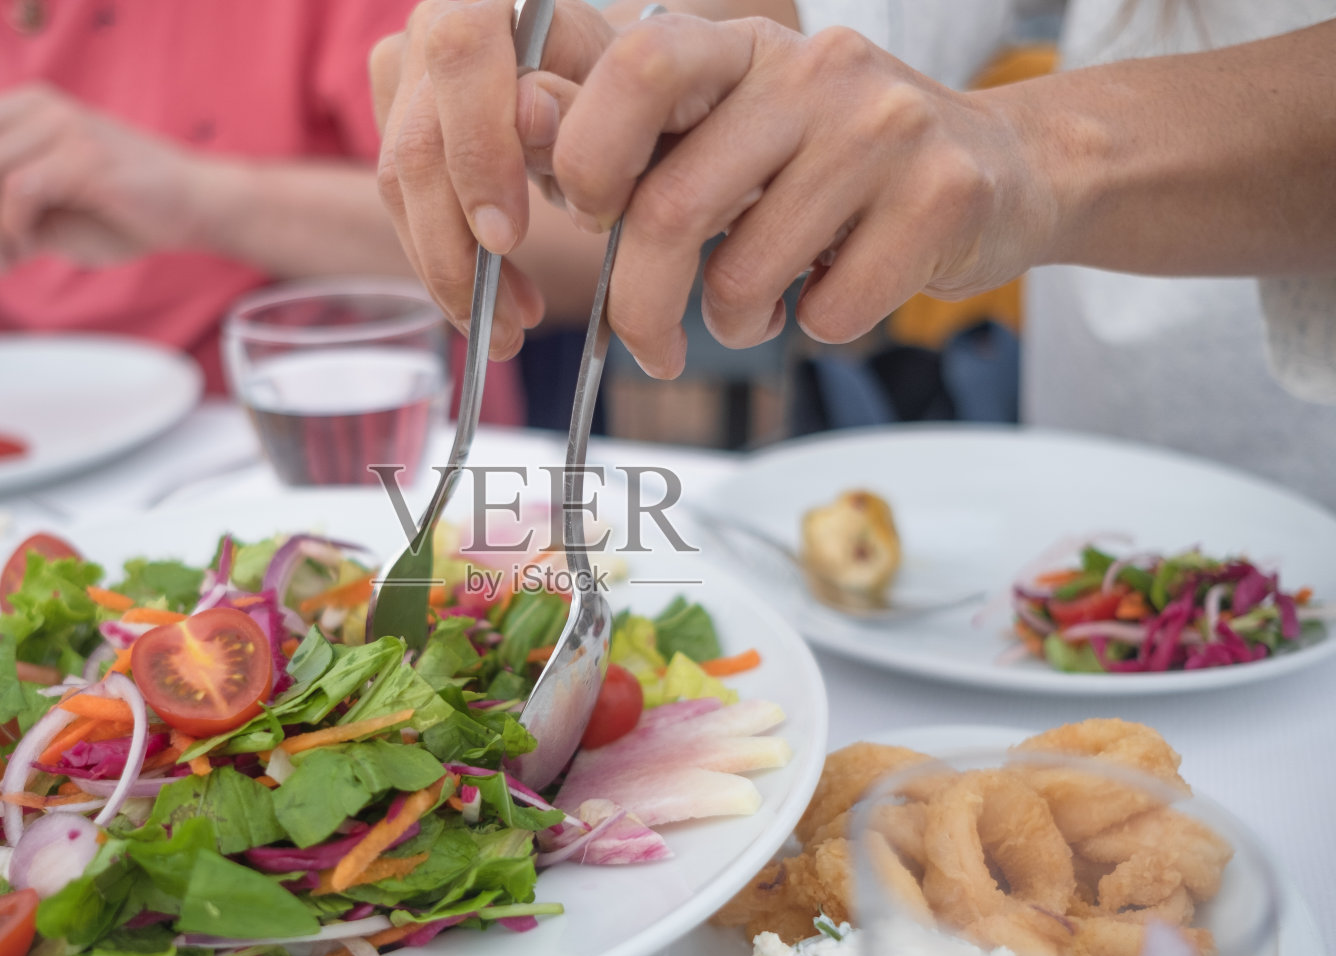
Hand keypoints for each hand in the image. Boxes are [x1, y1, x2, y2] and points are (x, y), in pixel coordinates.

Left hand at [0, 84, 210, 269]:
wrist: (198, 208)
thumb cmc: (126, 214)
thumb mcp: (45, 223)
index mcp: (23, 111)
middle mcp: (37, 107)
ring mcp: (62, 128)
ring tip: (4, 257)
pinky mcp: (85, 157)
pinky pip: (18, 189)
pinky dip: (10, 226)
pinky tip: (26, 247)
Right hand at [370, 0, 618, 361]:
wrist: (614, 90)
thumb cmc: (635, 96)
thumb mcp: (632, 104)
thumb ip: (585, 105)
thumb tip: (528, 112)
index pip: (462, 56)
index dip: (476, 150)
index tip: (506, 240)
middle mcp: (437, 23)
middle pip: (415, 143)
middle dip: (456, 251)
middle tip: (509, 323)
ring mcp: (406, 71)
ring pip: (397, 184)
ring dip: (451, 272)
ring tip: (510, 328)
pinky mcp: (396, 118)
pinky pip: (401, 203)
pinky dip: (444, 261)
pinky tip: (491, 299)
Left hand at [539, 18, 1054, 375]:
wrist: (1001, 171)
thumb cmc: (832, 164)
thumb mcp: (733, 129)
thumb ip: (636, 138)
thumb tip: (517, 121)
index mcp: (741, 48)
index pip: (637, 68)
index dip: (589, 157)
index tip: (593, 217)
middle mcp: (812, 70)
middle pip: (670, 208)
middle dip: (640, 305)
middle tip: (651, 345)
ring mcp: (883, 128)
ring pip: (743, 273)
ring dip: (732, 323)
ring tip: (758, 305)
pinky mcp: (940, 197)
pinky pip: (827, 311)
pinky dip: (810, 328)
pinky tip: (829, 294)